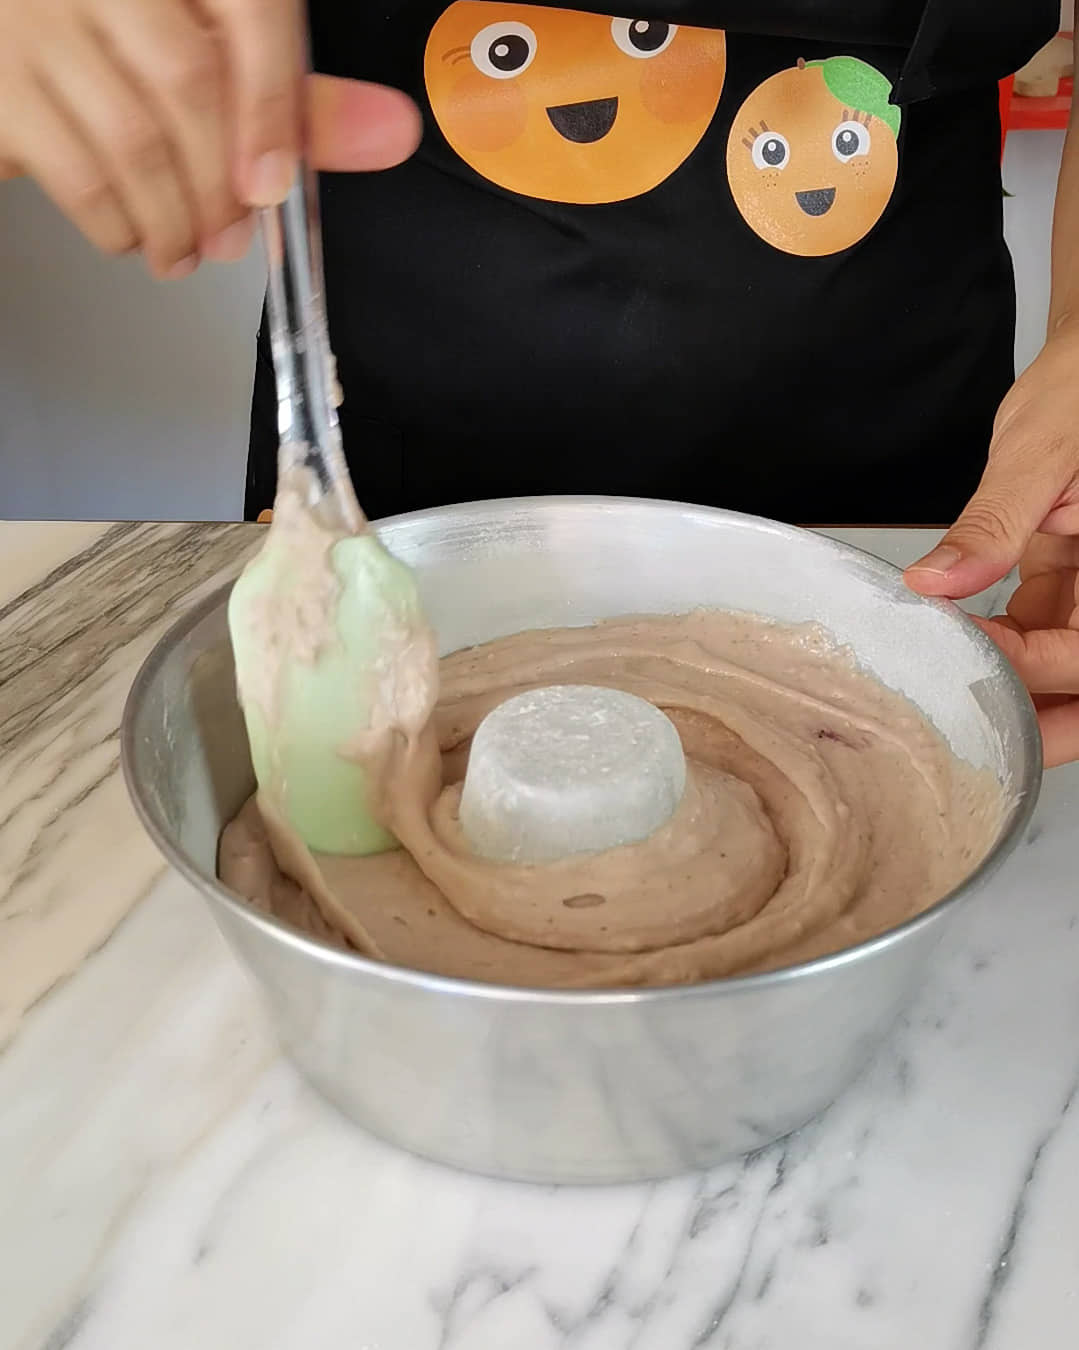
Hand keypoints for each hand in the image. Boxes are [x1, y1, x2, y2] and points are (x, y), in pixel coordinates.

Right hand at [0, 0, 420, 277]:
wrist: (8, 33)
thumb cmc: (115, 45)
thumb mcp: (205, 49)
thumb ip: (292, 93)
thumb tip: (390, 131)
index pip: (247, 6)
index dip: (273, 104)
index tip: (278, 185)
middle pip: (188, 83)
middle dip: (225, 184)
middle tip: (235, 237)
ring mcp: (31, 21)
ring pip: (132, 139)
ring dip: (177, 220)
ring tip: (189, 249)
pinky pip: (77, 175)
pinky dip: (120, 226)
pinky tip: (137, 235)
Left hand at [904, 326, 1078, 764]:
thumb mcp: (1040, 451)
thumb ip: (994, 522)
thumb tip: (936, 580)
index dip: (1034, 663)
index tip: (967, 653)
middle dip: (1043, 716)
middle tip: (976, 744)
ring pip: (1064, 659)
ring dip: (1014, 686)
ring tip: (950, 711)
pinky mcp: (1065, 576)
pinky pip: (1040, 628)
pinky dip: (1000, 647)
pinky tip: (953, 654)